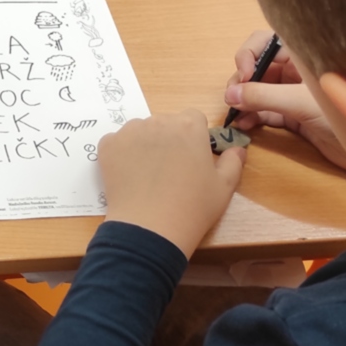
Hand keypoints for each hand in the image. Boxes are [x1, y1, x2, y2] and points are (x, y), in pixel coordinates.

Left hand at [100, 109, 245, 257]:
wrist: (150, 227)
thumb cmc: (193, 207)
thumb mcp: (225, 187)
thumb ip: (233, 161)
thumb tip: (237, 148)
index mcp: (190, 126)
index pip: (194, 118)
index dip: (194, 137)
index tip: (192, 158)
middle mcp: (159, 121)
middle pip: (166, 123)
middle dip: (169, 140)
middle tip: (171, 170)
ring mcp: (130, 131)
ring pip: (140, 131)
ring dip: (145, 144)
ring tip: (149, 175)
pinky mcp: (108, 145)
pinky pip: (117, 142)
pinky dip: (122, 154)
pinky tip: (130, 176)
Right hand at [225, 31, 345, 173]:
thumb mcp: (301, 102)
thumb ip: (264, 97)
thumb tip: (230, 95)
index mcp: (304, 56)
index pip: (266, 42)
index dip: (249, 54)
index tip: (244, 75)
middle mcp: (297, 71)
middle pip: (258, 68)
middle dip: (242, 81)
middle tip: (232, 98)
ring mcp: (295, 94)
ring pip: (259, 91)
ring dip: (244, 100)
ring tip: (234, 114)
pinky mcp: (295, 117)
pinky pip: (265, 112)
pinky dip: (253, 117)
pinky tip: (244, 125)